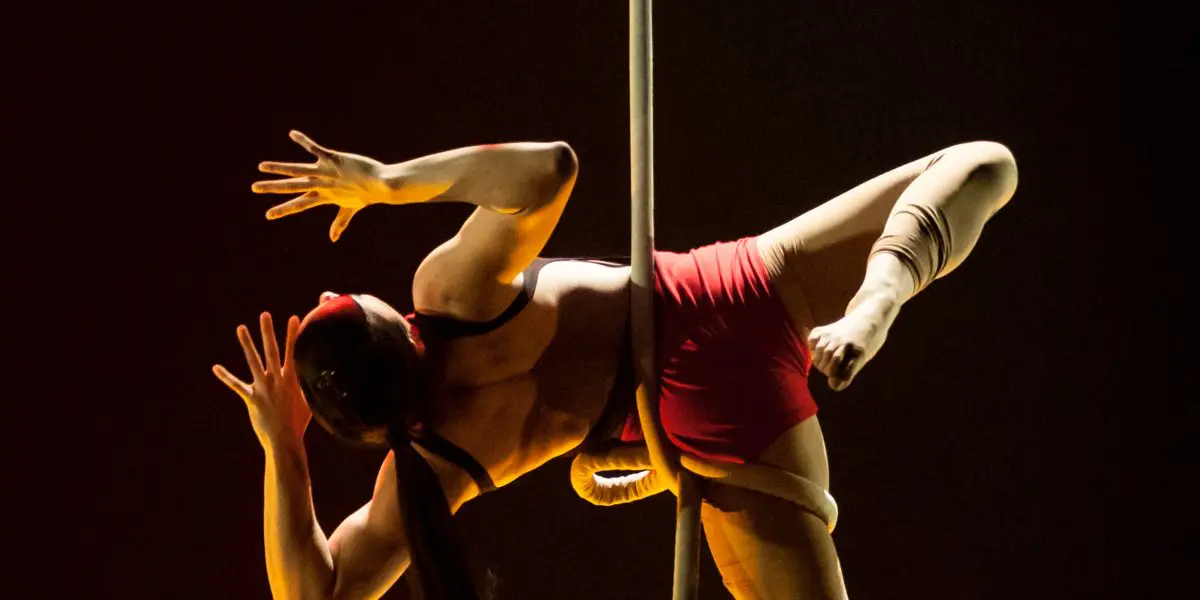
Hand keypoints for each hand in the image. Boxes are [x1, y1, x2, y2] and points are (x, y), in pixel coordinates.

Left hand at [213, 312, 311, 448]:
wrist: (285, 440)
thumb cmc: (300, 423)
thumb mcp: (311, 402)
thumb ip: (311, 387)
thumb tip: (325, 379)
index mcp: (293, 379)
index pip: (294, 352)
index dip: (294, 334)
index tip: (294, 317)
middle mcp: (277, 379)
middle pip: (272, 350)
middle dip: (268, 331)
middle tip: (265, 315)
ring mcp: (263, 388)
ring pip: (253, 361)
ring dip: (247, 344)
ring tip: (241, 328)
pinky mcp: (251, 398)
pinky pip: (236, 385)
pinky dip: (226, 376)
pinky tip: (216, 368)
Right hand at [252, 131, 391, 241]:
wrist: (382, 185)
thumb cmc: (367, 194)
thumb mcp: (350, 208)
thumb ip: (340, 222)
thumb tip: (333, 239)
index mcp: (324, 196)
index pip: (299, 204)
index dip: (284, 210)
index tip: (268, 215)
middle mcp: (321, 185)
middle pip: (292, 187)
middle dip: (272, 187)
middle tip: (254, 187)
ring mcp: (326, 172)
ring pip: (297, 170)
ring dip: (279, 168)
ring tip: (262, 166)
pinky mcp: (333, 159)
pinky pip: (315, 148)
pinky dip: (303, 141)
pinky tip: (292, 134)